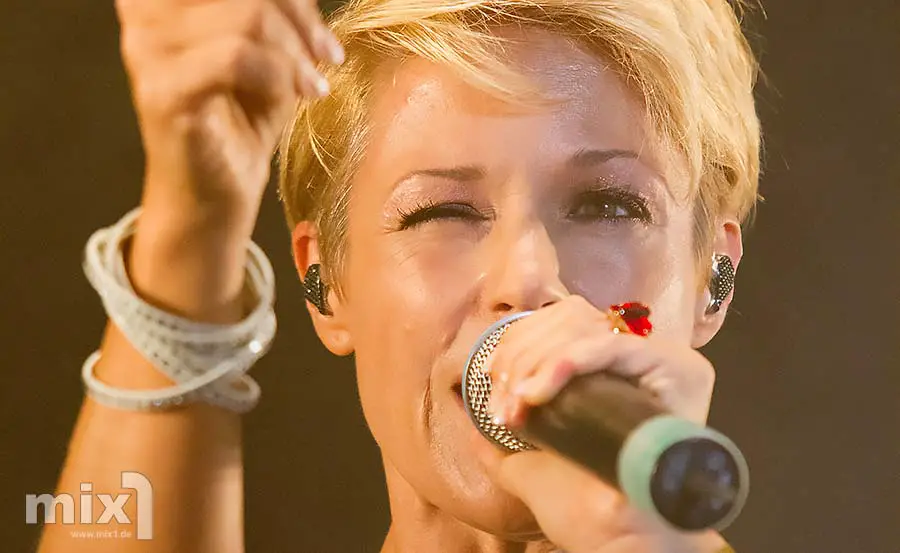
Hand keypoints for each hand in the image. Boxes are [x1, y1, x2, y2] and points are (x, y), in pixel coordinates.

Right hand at [116, 0, 343, 223]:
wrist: (217, 193)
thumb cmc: (243, 119)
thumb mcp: (270, 49)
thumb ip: (278, 9)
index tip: (316, 31)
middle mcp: (146, 11)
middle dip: (298, 17)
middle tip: (326, 55)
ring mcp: (148, 49)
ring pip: (247, 17)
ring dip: (295, 52)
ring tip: (313, 84)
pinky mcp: (164, 90)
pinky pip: (237, 58)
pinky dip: (280, 76)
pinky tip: (299, 96)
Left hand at [486, 296, 726, 552]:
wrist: (614, 537)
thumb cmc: (581, 508)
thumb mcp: (528, 467)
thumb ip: (500, 441)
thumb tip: (468, 412)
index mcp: (606, 373)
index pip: (560, 322)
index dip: (520, 340)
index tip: (494, 379)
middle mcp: (635, 360)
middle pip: (569, 317)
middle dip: (522, 351)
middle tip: (505, 399)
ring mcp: (656, 361)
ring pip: (584, 328)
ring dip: (537, 360)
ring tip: (520, 403)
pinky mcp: (671, 369)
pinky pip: (611, 347)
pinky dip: (568, 361)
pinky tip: (540, 391)